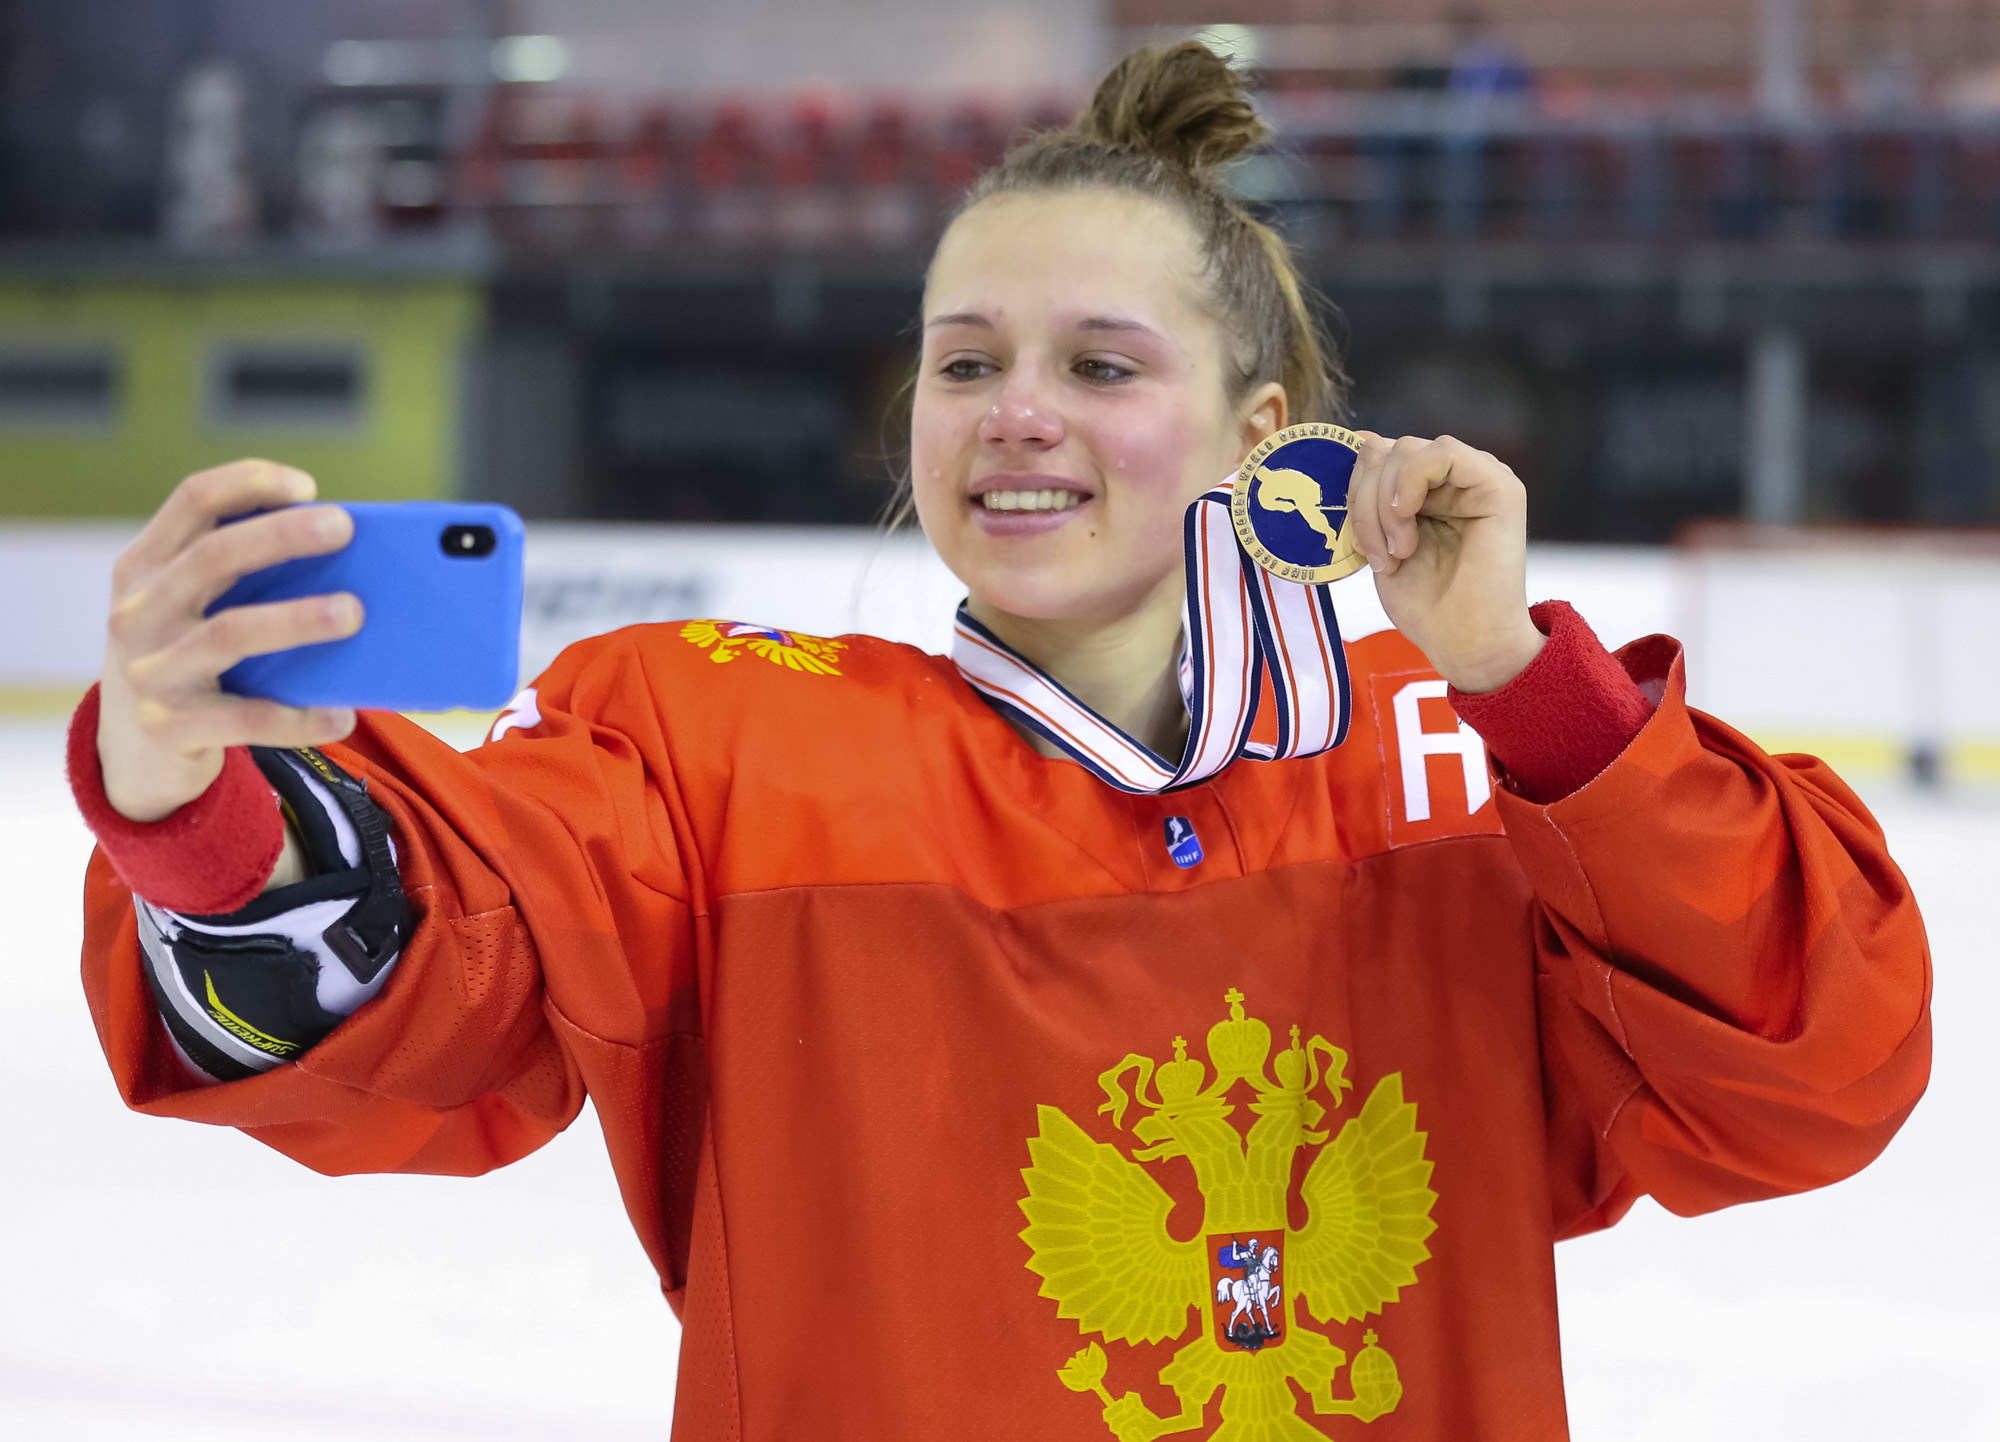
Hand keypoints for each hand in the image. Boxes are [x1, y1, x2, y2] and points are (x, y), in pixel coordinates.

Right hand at [98, 460, 360, 822]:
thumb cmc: (188, 657)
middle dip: (281, 535)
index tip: (307, 486)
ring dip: (295, 619)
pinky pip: (245, 718)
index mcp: (145, 566)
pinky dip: (297, 717)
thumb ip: (242, 578)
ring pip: (229, 633)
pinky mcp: (171, 726)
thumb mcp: (191, 608)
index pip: (191, 501)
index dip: (249, 483)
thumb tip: (350, 560)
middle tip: (343, 528)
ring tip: (353, 612)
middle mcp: (139, 611)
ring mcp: (150, 669)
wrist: (134, 750)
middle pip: (212, 557)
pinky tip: (341, 715)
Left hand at [1343, 433, 1544, 692]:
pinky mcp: (1498, 485)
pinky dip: (1412, 481)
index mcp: (1424, 490)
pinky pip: (1443, 451)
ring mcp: (1477, 477)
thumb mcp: (1380, 543)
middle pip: (1386, 450)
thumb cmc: (1426, 604)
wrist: (1466, 642)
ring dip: (1385, 504)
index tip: (1359, 545)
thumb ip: (1371, 495)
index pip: (1376, 455)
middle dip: (1365, 502)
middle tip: (1380, 555)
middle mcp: (1452, 478)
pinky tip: (1408, 517)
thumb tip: (1362, 438)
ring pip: (1407, 449)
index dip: (1354, 490)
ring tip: (1399, 551)